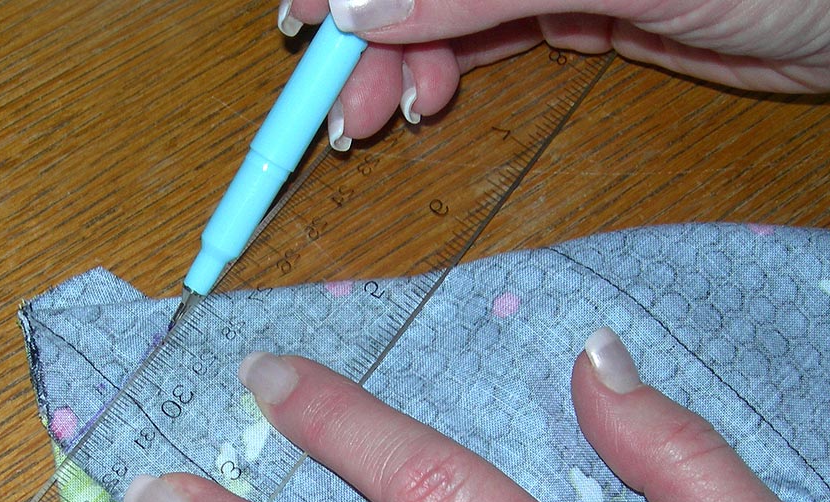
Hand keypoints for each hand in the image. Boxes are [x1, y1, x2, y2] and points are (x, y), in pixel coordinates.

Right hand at [276, 0, 829, 148]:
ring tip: (376, 121)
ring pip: (439, 7)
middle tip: (338, 104)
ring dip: (398, 64)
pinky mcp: (567, 4)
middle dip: (366, 34)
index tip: (303, 18)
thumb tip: (362, 8)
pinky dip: (443, 70)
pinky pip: (479, 34)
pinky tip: (426, 102)